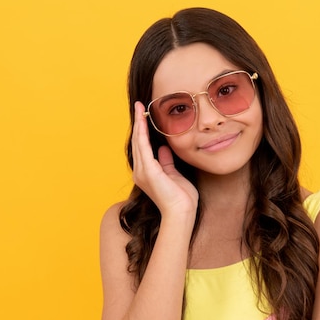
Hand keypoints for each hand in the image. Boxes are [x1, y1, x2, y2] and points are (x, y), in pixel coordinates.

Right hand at [131, 102, 198, 220]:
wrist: (181, 212)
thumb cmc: (180, 198)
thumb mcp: (174, 175)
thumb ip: (166, 162)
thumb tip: (164, 148)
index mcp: (146, 173)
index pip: (142, 147)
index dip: (142, 130)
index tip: (143, 115)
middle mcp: (140, 171)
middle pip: (138, 142)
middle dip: (138, 123)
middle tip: (139, 106)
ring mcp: (143, 172)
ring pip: (138, 142)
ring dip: (139, 124)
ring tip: (140, 109)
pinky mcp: (149, 171)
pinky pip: (144, 147)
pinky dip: (143, 133)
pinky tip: (143, 122)